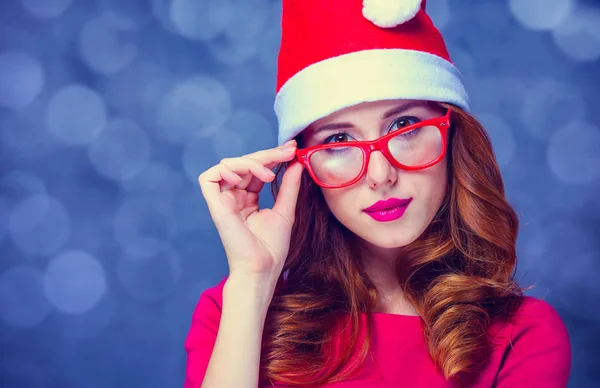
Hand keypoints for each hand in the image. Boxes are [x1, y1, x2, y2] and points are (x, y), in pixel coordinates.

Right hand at [198, 140, 303, 279]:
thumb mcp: (285, 209)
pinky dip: (226, 171)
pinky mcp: (214, 205)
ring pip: (229, 165)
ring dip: (251, 163)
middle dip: (267, 154)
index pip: (256, 169)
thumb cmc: (272, 247)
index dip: (272, 156)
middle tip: (287, 151)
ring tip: (269, 175)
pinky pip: (210, 177)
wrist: (263, 267)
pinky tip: (244, 179)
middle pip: (244, 163)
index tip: (292, 149)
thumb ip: (289, 185)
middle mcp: (234, 197)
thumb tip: (296, 162)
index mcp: (248, 198)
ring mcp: (223, 200)